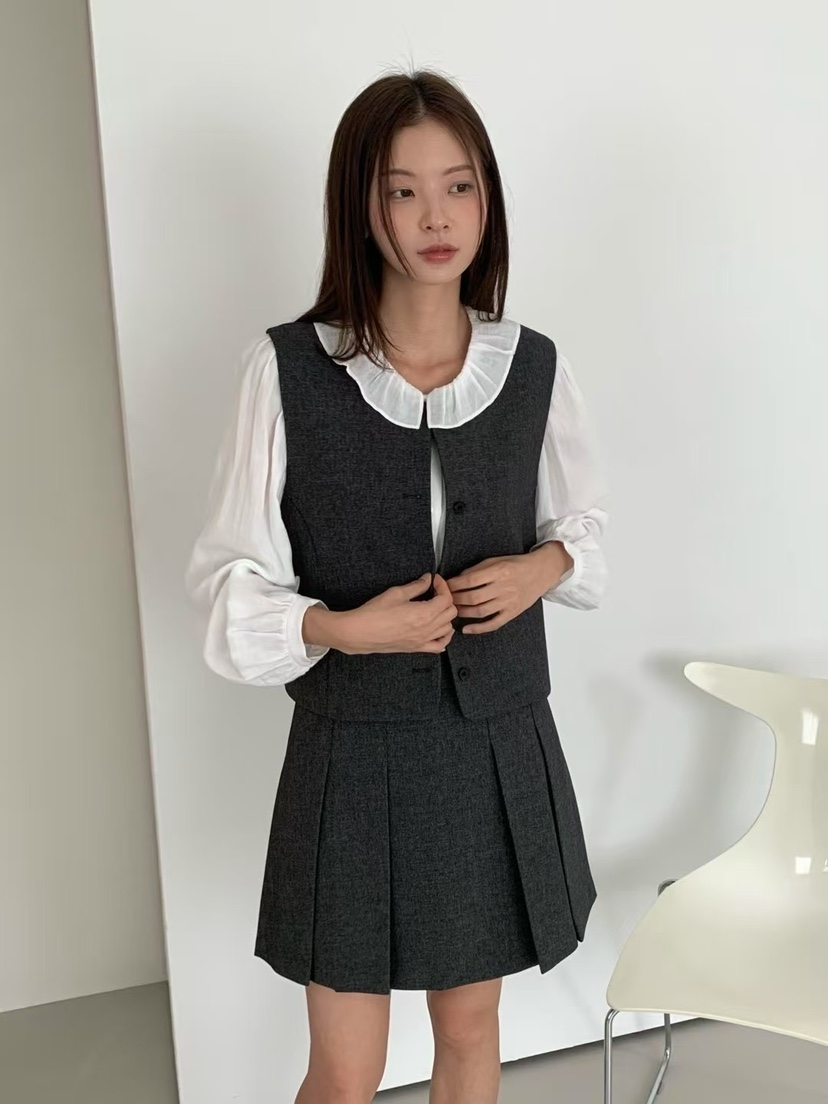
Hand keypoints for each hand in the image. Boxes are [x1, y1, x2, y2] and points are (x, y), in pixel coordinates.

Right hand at [337, 571, 457, 654]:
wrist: (360, 632)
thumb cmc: (375, 613)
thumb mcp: (397, 593)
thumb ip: (416, 586)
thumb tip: (427, 579)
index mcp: (424, 613)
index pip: (446, 598)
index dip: (443, 586)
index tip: (435, 580)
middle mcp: (427, 629)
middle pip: (451, 613)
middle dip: (446, 598)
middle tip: (435, 591)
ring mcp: (423, 640)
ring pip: (448, 628)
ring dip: (445, 616)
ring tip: (436, 607)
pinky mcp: (416, 648)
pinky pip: (439, 646)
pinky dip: (444, 637)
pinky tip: (440, 629)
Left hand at [445, 544, 570, 634]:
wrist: (540, 572)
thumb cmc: (517, 565)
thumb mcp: (496, 560)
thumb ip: (477, 569)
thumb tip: (457, 579)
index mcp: (499, 571)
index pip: (470, 580)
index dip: (454, 584)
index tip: (444, 585)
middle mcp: (504, 587)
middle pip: (473, 597)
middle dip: (455, 599)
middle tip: (445, 600)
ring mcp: (508, 602)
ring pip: (480, 611)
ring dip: (463, 612)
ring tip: (453, 610)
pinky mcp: (512, 613)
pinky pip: (493, 624)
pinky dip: (478, 628)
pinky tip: (466, 629)